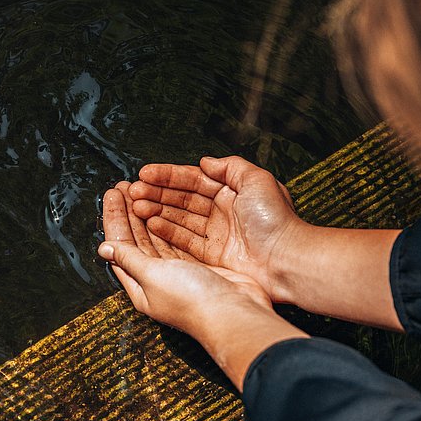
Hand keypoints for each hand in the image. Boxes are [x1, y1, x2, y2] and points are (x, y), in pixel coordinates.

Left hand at [100, 182, 307, 389]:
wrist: (233, 311)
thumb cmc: (191, 300)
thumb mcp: (153, 275)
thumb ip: (129, 259)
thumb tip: (105, 248)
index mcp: (140, 286)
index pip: (120, 246)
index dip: (115, 219)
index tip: (113, 195)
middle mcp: (156, 279)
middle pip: (136, 239)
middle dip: (129, 212)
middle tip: (125, 186)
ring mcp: (177, 272)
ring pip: (156, 236)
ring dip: (146, 213)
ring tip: (140, 191)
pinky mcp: (197, 266)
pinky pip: (176, 239)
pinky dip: (168, 222)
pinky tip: (163, 208)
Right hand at [128, 156, 303, 300]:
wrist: (285, 259)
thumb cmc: (276, 220)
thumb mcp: (257, 180)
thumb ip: (230, 166)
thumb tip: (206, 161)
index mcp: (232, 192)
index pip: (193, 180)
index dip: (168, 176)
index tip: (145, 174)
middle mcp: (222, 212)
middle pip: (182, 199)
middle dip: (157, 193)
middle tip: (134, 191)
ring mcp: (216, 234)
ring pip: (179, 218)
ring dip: (157, 210)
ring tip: (137, 206)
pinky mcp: (212, 255)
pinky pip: (184, 240)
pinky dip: (166, 231)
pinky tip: (151, 223)